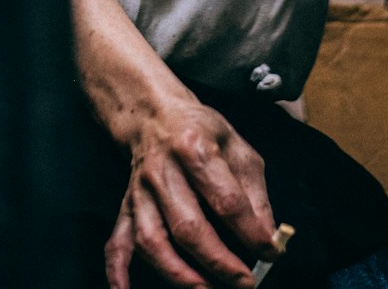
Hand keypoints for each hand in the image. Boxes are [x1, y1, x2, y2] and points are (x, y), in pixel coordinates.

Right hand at [104, 94, 276, 288]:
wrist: (154, 114)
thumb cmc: (200, 131)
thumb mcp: (236, 146)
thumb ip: (254, 192)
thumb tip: (267, 237)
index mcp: (195, 148)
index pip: (225, 199)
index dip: (250, 231)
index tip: (270, 252)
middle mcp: (162, 171)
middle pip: (188, 226)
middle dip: (218, 261)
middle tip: (244, 282)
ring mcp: (140, 192)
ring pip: (152, 240)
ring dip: (178, 274)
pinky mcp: (126, 206)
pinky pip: (117, 243)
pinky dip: (118, 272)